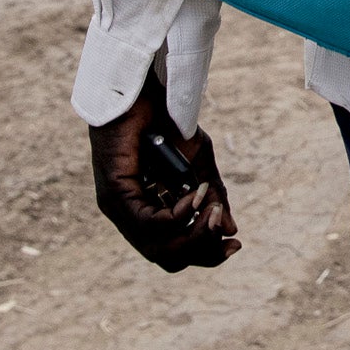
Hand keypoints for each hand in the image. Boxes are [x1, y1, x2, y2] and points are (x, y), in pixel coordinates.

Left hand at [89, 67, 239, 271]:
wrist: (139, 91)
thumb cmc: (162, 123)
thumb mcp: (197, 162)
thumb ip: (210, 196)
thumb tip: (231, 230)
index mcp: (147, 212)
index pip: (174, 251)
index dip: (206, 254)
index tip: (235, 242)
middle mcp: (129, 218)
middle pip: (168, 258)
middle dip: (203, 251)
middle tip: (227, 232)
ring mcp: (118, 210)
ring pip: (159, 248)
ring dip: (195, 234)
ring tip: (213, 211)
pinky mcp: (114, 197)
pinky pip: (150, 224)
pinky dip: (179, 215)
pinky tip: (195, 196)